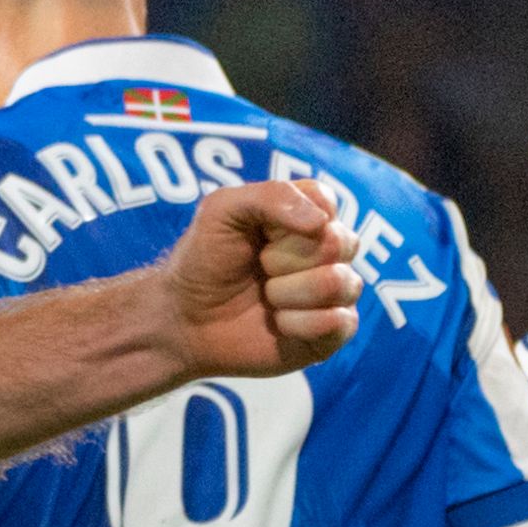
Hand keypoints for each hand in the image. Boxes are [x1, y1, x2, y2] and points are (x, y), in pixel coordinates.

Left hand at [162, 179, 358, 381]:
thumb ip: (271, 196)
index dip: (286, 221)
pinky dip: (298, 324)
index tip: (259, 233)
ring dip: (288, 293)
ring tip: (266, 297)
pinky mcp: (333, 330)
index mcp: (307, 212)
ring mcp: (335, 290)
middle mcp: (328, 249)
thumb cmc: (205, 261)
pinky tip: (278, 324)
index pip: (324, 202)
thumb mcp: (222, 210)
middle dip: (283, 259)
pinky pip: (340, 323)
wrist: (187, 320)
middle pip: (338, 243)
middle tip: (259, 267)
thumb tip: (321, 222)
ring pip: (340, 284)